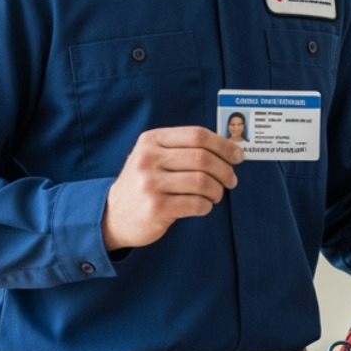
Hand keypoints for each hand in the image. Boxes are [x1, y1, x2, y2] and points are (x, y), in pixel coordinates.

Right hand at [102, 127, 243, 249]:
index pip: (197, 135)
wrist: (113, 215)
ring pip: (202, 181)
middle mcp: (148, 159)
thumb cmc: (144, 183)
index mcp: (151, 140)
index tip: (237, 156)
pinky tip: (203, 206)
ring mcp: (150, 184)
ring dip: (217, 190)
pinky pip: (196, 203)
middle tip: (231, 180)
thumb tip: (229, 148)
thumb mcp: (154, 157)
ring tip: (216, 195)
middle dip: (225, 170)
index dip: (223, 145)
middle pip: (203, 158)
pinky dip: (207, 206)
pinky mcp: (155, 208)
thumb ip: (183, 148)